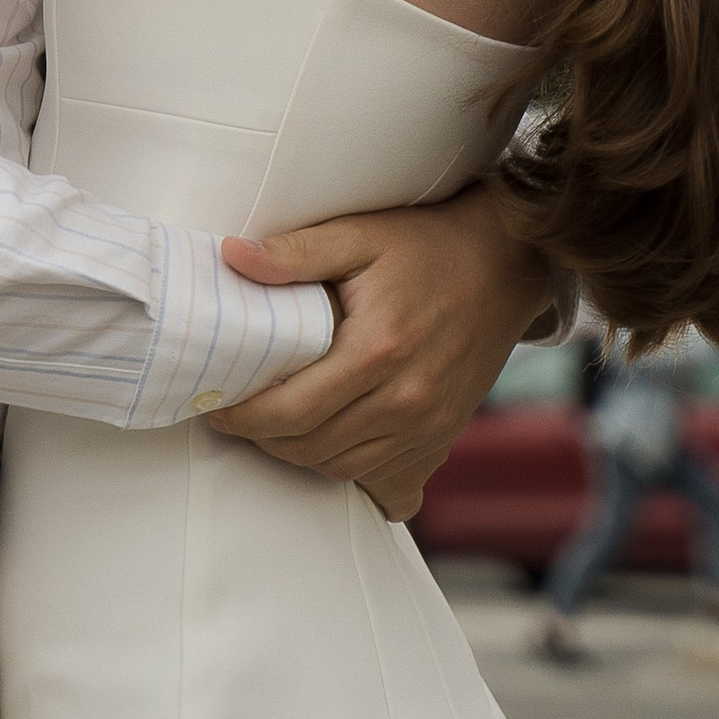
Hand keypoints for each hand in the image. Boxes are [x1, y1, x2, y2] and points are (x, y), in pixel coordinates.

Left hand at [206, 184, 550, 520]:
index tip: (216, 406)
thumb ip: (295, 251)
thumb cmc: (424, 246)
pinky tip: (335, 450)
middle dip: (265, 440)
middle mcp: (406, 401)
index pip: (293, 410)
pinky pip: (388, 484)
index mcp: (378, 351)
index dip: (246, 416)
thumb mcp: (358, 234)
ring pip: (345, 470)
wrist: (502, 266)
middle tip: (237, 416)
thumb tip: (232, 257)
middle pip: (314, 448)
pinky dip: (356, 476)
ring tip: (275, 427)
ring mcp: (429, 429)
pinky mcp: (443, 440)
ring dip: (302, 456)